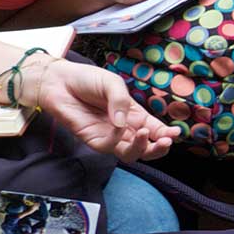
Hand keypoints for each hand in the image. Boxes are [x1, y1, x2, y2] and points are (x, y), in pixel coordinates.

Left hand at [29, 59, 174, 160]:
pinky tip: (118, 127)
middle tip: (165, 142)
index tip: (175, 133)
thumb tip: (124, 124)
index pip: (155, 131)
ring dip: (140, 148)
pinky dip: (116, 140)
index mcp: (134, 115)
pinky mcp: (92, 139)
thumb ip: (121, 101)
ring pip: (130, 154)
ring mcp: (108, 136)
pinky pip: (108, 147)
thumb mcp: (112, 84)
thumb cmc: (87, 80)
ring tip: (143, 135)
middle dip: (158, 149)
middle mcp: (124, 129)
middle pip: (146, 148)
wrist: (58, 81)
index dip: (167, 134)